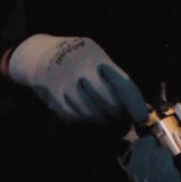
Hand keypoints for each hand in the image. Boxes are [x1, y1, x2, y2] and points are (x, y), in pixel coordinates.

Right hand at [7, 34, 147, 123]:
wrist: (38, 55)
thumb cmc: (75, 56)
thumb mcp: (95, 55)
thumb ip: (113, 74)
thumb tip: (138, 101)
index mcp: (96, 59)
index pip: (123, 84)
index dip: (135, 104)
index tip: (142, 118)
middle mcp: (81, 72)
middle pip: (108, 104)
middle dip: (118, 118)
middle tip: (123, 124)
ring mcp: (66, 86)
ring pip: (91, 115)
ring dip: (102, 124)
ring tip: (109, 126)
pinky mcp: (55, 99)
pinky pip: (74, 118)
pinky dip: (84, 123)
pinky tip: (89, 122)